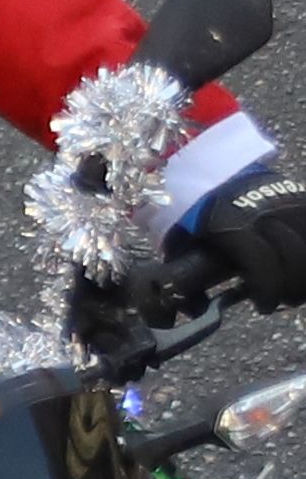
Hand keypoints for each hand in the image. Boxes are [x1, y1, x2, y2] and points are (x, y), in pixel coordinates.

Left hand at [192, 166, 305, 314]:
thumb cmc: (199, 209)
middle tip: (283, 299)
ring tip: (294, 289)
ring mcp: (289, 203)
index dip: (267, 290)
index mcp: (233, 225)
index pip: (262, 263)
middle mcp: (266, 213)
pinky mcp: (302, 198)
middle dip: (291, 287)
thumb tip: (197, 309)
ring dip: (304, 274)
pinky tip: (301, 269)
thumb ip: (189, 272)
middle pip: (295, 258)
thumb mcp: (185, 238)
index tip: (263, 306)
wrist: (220, 169)